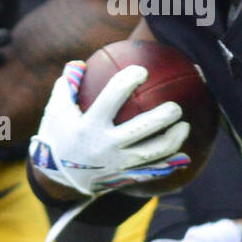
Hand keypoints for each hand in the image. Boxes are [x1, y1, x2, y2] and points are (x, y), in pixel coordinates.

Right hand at [30, 60, 189, 195]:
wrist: (56, 179)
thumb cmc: (58, 136)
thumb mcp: (55, 111)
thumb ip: (68, 86)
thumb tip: (80, 62)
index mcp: (88, 125)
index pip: (111, 98)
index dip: (127, 81)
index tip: (142, 70)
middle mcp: (104, 145)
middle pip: (140, 129)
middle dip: (162, 117)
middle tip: (176, 106)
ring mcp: (116, 163)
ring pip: (152, 153)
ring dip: (173, 141)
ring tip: (186, 127)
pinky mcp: (124, 177)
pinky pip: (152, 171)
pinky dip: (169, 164)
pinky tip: (184, 156)